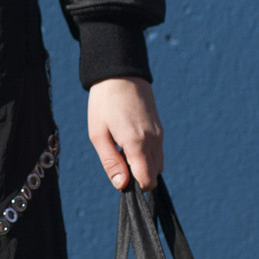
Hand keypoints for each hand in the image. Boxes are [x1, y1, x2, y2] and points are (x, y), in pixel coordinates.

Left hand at [86, 76, 162, 190]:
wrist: (120, 72)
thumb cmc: (104, 104)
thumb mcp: (98, 135)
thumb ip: (111, 162)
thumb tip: (122, 186)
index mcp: (138, 144)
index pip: (147, 181)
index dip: (134, 186)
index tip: (120, 176)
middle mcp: (154, 140)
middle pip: (154, 175)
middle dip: (139, 175)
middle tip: (118, 159)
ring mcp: (159, 133)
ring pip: (158, 162)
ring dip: (143, 164)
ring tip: (122, 147)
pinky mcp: (160, 127)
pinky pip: (158, 150)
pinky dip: (146, 153)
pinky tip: (129, 138)